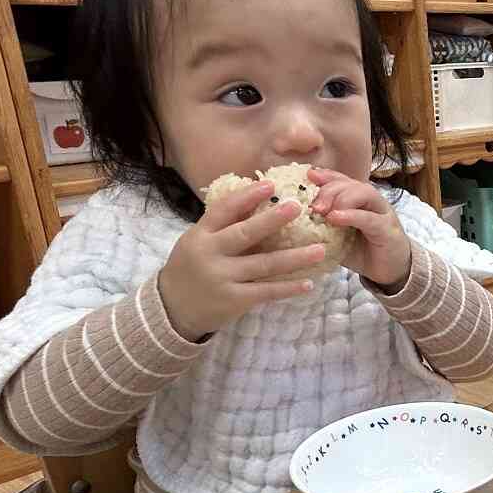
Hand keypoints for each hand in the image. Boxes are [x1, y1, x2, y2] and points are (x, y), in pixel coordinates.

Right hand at [158, 181, 322, 339]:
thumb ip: (223, 225)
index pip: (224, 210)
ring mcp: (222, 278)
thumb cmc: (191, 267)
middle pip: (245, 234)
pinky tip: (308, 283)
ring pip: (263, 264)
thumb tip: (255, 198)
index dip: (247, 196)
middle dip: (272, 220)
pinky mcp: (234, 300)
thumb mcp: (198, 241)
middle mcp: (210, 254)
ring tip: (320, 249)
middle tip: (298, 206)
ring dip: (294, 257)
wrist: (172, 308)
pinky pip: (266, 292)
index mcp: (201, 234)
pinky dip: (288, 288)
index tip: (270, 184)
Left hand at [309, 168, 411, 290]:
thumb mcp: (336, 237)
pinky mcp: (387, 230)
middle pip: (350, 183)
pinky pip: (369, 218)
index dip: (325, 175)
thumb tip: (292, 224)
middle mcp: (371, 202)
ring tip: (322, 211)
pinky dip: (352, 215)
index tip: (307, 176)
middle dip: (328, 189)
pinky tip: (336, 218)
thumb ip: (321, 227)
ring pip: (363, 193)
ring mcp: (381, 213)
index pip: (342, 180)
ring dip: (341, 199)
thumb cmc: (362, 252)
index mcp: (358, 200)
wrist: (390, 272)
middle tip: (312, 205)